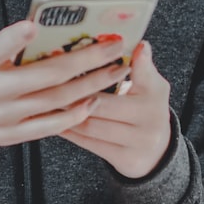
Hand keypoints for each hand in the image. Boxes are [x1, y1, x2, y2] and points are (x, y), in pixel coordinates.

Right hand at [0, 20, 130, 188]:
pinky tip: (91, 102)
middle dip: (88, 58)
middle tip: (115, 45)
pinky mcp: (6, 136)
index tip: (35, 24)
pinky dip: (72, 114)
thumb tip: (39, 35)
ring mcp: (0, 118)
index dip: (16, 36)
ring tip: (115, 71)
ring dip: (91, 84)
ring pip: (56, 100)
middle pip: (48, 75)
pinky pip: (48, 127)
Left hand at [60, 40, 172, 178]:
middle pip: (103, 103)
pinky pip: (90, 143)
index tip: (98, 52)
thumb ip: (142, 67)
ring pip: (92, 124)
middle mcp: (151, 118)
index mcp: (156, 94)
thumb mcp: (150, 87)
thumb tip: (140, 45)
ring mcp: (139, 141)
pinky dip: (69, 130)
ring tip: (45, 99)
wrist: (157, 153)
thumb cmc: (146, 111)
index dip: (117, 65)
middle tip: (49, 80)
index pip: (140, 74)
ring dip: (66, 112)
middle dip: (74, 92)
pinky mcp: (125, 159)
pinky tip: (54, 120)